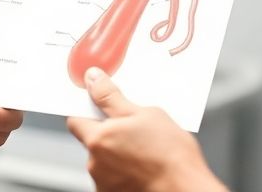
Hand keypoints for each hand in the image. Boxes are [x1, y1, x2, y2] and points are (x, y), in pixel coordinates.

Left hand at [67, 68, 227, 191]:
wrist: (186, 189)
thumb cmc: (171, 156)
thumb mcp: (145, 114)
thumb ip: (111, 98)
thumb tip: (94, 80)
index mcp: (98, 139)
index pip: (75, 119)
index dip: (87, 110)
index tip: (101, 105)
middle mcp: (95, 163)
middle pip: (91, 139)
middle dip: (107, 132)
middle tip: (132, 128)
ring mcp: (103, 181)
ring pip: (103, 158)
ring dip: (116, 152)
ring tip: (143, 150)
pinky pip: (112, 175)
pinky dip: (122, 170)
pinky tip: (142, 166)